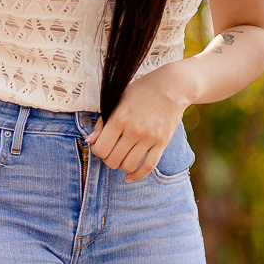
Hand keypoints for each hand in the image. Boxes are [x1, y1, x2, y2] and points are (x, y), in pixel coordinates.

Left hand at [87, 64, 192, 182]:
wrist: (173, 86)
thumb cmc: (141, 92)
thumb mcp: (117, 101)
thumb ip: (102, 123)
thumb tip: (89, 141)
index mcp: (119, 119)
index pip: (100, 149)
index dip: (97, 150)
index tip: (101, 145)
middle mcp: (134, 130)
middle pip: (112, 160)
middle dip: (108, 159)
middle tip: (112, 151)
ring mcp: (149, 137)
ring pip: (128, 165)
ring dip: (121, 166)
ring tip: (122, 157)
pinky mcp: (162, 142)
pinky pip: (149, 167)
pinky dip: (137, 175)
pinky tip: (130, 177)